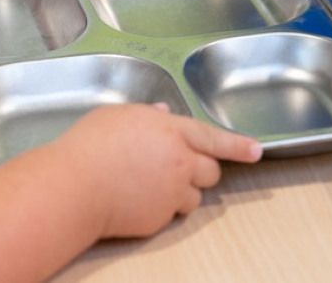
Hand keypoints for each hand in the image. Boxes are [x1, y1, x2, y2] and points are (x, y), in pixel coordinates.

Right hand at [52, 104, 261, 237]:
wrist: (75, 187)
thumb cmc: (89, 146)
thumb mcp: (116, 115)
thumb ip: (145, 114)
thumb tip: (161, 112)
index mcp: (170, 130)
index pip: (214, 137)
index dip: (238, 145)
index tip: (256, 150)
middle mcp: (179, 161)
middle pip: (210, 169)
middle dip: (200, 168)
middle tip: (175, 166)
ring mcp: (171, 192)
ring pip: (193, 196)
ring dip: (180, 191)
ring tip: (147, 184)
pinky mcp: (160, 219)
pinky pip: (170, 214)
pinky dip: (160, 208)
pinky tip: (135, 199)